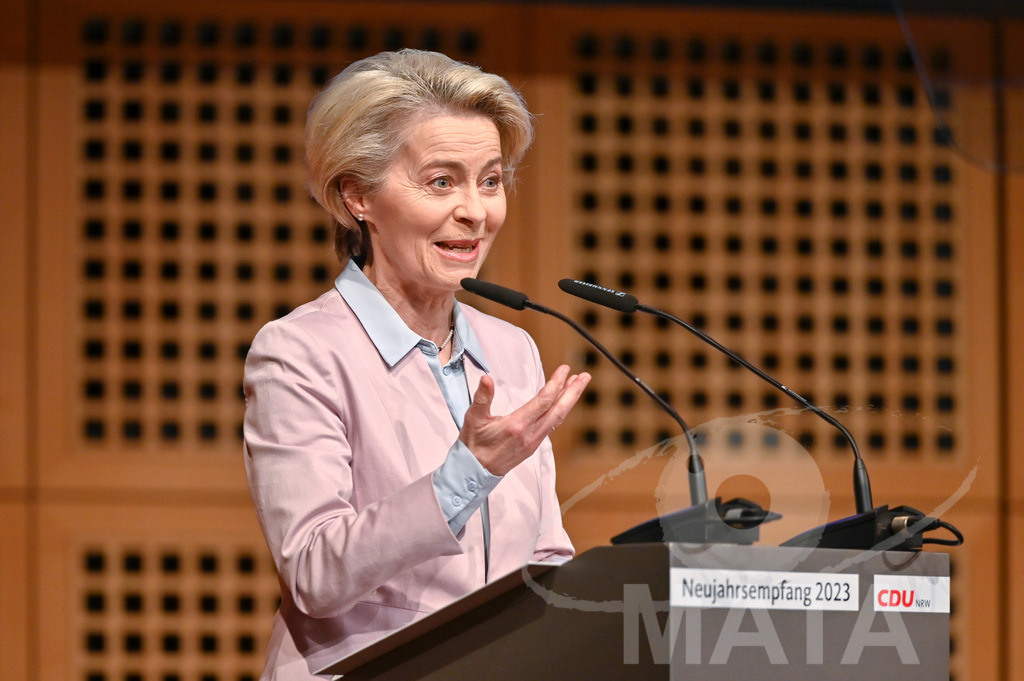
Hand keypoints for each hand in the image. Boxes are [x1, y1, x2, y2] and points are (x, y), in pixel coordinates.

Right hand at [459, 365, 590, 475]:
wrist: (474, 472)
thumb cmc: (474, 445)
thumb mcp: (474, 418)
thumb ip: (482, 398)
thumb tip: (486, 379)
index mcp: (517, 425)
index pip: (544, 401)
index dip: (556, 383)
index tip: (564, 370)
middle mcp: (529, 434)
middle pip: (558, 410)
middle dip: (573, 392)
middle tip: (584, 377)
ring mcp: (533, 442)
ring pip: (557, 419)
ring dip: (569, 401)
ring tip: (576, 386)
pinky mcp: (533, 446)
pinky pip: (551, 426)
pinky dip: (559, 411)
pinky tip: (562, 404)